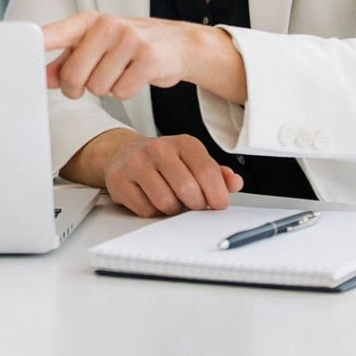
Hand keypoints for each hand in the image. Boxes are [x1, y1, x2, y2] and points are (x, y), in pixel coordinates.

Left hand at [44, 11, 201, 100]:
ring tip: (121, 72)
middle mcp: (107, 25)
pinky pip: (121, 92)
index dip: (34, 45)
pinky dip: (126, 91)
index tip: (15, 53)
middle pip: (73, 76)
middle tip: (91, 82)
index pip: (53, 33)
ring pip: (97, 87)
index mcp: (88, 21)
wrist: (179, 44)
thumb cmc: (129, 46)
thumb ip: (65, 62)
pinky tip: (136, 77)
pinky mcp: (149, 58)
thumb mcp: (96, 46)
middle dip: (78, 88)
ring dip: (107, 88)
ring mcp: (129, 39)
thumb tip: (40, 76)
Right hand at [95, 131, 243, 216]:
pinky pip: (146, 210)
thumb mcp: (192, 161)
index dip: (217, 195)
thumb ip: (216, 173)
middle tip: (193, 204)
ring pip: (166, 202)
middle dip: (195, 205)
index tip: (218, 204)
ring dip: (173, 210)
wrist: (122, 153)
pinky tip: (152, 200)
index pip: (207, 171)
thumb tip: (235, 183)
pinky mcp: (120, 180)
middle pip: (188, 189)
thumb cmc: (163, 161)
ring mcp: (137, 163)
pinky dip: (153, 212)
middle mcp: (159, 149)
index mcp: (184, 143)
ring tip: (171, 200)